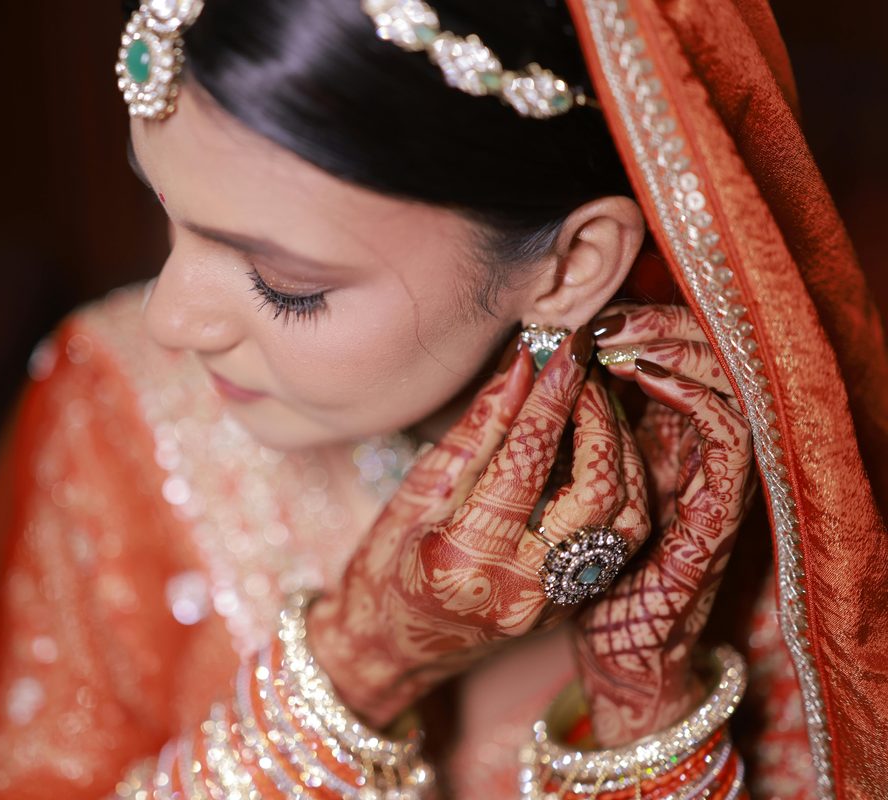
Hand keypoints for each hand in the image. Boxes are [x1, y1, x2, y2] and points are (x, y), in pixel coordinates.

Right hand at [309, 328, 651, 726]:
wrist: (390, 648)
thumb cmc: (385, 567)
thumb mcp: (419, 491)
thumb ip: (477, 430)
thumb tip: (522, 366)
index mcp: (466, 559)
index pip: (525, 460)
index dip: (549, 396)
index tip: (561, 347)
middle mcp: (522, 589)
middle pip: (597, 490)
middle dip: (599, 417)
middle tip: (585, 369)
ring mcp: (555, 606)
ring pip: (627, 518)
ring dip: (622, 451)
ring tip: (597, 403)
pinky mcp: (574, 607)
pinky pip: (621, 540)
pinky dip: (624, 486)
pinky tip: (605, 449)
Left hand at [575, 305, 755, 745]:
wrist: (589, 655)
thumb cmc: (551, 570)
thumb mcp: (538, 487)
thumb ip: (553, 432)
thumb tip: (534, 358)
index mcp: (654, 449)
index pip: (676, 362)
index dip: (647, 326)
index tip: (591, 315)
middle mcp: (689, 462)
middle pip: (710, 365)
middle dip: (665, 328)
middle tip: (607, 319)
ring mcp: (708, 486)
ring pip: (726, 390)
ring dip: (679, 352)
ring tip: (622, 340)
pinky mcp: (716, 518)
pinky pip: (728, 443)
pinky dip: (696, 397)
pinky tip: (649, 375)